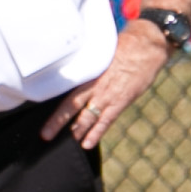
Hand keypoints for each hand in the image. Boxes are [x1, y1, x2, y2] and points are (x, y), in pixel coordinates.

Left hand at [48, 22, 175, 148]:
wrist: (146, 47)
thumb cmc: (125, 47)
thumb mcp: (102, 53)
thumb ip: (90, 64)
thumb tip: (78, 68)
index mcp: (87, 72)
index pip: (64, 90)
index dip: (53, 101)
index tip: (43, 106)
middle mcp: (94, 85)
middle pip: (70, 106)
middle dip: (57, 123)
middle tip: (45, 136)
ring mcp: (107, 95)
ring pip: (86, 117)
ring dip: (76, 131)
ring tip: (66, 144)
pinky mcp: (121, 102)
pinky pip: (105, 121)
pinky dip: (95, 133)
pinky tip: (87, 144)